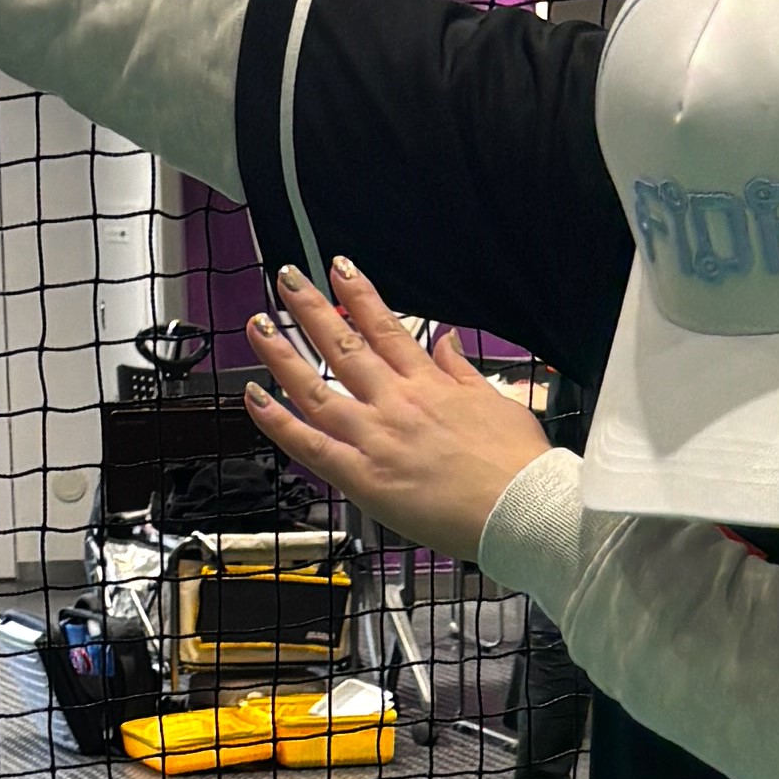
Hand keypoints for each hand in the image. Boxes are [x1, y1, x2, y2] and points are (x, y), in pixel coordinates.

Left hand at [245, 260, 552, 562]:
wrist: (523, 509)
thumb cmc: (518, 466)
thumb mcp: (499, 402)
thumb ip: (463, 372)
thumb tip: (446, 343)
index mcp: (430, 384)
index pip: (386, 328)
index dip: (358, 295)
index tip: (338, 268)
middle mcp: (397, 403)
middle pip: (344, 347)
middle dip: (311, 309)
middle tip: (286, 278)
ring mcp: (376, 438)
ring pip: (317, 389)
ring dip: (282, 354)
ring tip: (258, 325)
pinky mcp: (364, 477)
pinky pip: (310, 445)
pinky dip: (278, 422)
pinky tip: (254, 398)